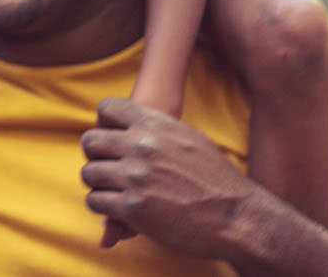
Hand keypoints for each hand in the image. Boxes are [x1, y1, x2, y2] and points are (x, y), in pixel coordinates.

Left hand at [80, 97, 257, 259]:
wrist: (238, 218)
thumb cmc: (217, 180)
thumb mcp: (191, 139)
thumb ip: (158, 129)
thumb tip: (131, 123)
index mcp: (156, 126)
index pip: (106, 108)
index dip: (104, 124)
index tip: (113, 142)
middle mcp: (142, 147)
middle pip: (90, 141)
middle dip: (96, 157)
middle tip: (109, 170)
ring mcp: (135, 177)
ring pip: (88, 173)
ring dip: (98, 185)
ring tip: (115, 192)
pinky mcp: (132, 208)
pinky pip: (95, 202)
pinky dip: (103, 208)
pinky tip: (119, 210)